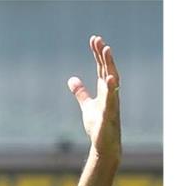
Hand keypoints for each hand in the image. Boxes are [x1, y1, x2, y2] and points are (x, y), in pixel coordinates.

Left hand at [68, 35, 120, 158]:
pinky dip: (111, 89)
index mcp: (104, 90)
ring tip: (107, 50)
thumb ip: (81, 92)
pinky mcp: (110, 115)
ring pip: (112, 80)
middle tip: (99, 39)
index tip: (94, 39)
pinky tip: (109, 78)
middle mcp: (111, 93)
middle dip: (104, 54)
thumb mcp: (86, 106)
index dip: (98, 54)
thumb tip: (72, 79)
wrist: (104, 145)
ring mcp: (112, 103)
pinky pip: (111, 100)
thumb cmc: (98, 126)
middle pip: (107, 69)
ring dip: (110, 65)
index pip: (101, 67)